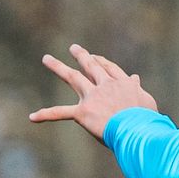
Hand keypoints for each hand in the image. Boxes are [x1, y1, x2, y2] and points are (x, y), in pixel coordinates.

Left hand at [30, 44, 158, 144]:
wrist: (137, 128)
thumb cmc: (146, 119)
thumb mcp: (147, 100)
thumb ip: (137, 88)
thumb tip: (135, 77)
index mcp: (122, 83)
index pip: (110, 69)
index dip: (103, 63)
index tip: (97, 58)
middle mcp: (105, 85)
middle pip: (91, 66)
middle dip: (81, 56)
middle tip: (73, 48)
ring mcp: (92, 97)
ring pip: (72, 77)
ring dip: (58, 67)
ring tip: (47, 59)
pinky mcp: (82, 112)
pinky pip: (60, 113)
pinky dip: (45, 115)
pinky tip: (32, 117)